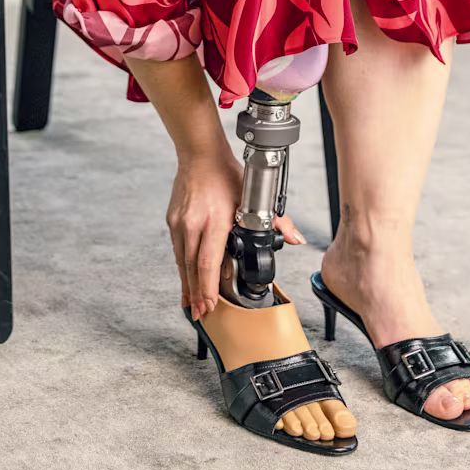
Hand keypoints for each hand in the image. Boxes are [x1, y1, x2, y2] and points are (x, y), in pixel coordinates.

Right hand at [166, 155, 306, 320]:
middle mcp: (193, 225)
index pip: (208, 263)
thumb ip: (278, 221)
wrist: (200, 156)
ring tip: (192, 304)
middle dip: (196, 294)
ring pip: (181, 262)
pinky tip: (186, 280)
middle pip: (191, 269)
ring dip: (187, 285)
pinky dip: (182, 268)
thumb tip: (296, 238)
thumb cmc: (226, 175)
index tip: (210, 304)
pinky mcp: (173, 222)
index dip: (208, 287)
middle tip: (200, 313)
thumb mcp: (254, 198)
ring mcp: (180, 224)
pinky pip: (177, 251)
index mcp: (214, 222)